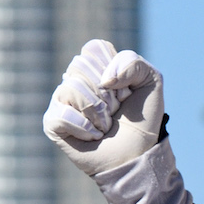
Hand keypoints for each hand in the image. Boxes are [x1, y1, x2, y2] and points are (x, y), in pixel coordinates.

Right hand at [43, 39, 165, 177]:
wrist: (138, 154)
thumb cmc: (142, 118)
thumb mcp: (151, 81)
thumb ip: (133, 62)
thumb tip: (105, 80)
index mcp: (95, 65)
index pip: (93, 48)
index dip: (114, 69)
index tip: (125, 89)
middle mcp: (74, 79)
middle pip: (80, 65)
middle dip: (107, 93)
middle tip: (115, 110)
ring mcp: (61, 100)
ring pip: (72, 88)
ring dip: (98, 113)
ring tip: (105, 126)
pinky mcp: (52, 122)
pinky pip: (63, 114)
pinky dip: (85, 128)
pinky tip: (93, 136)